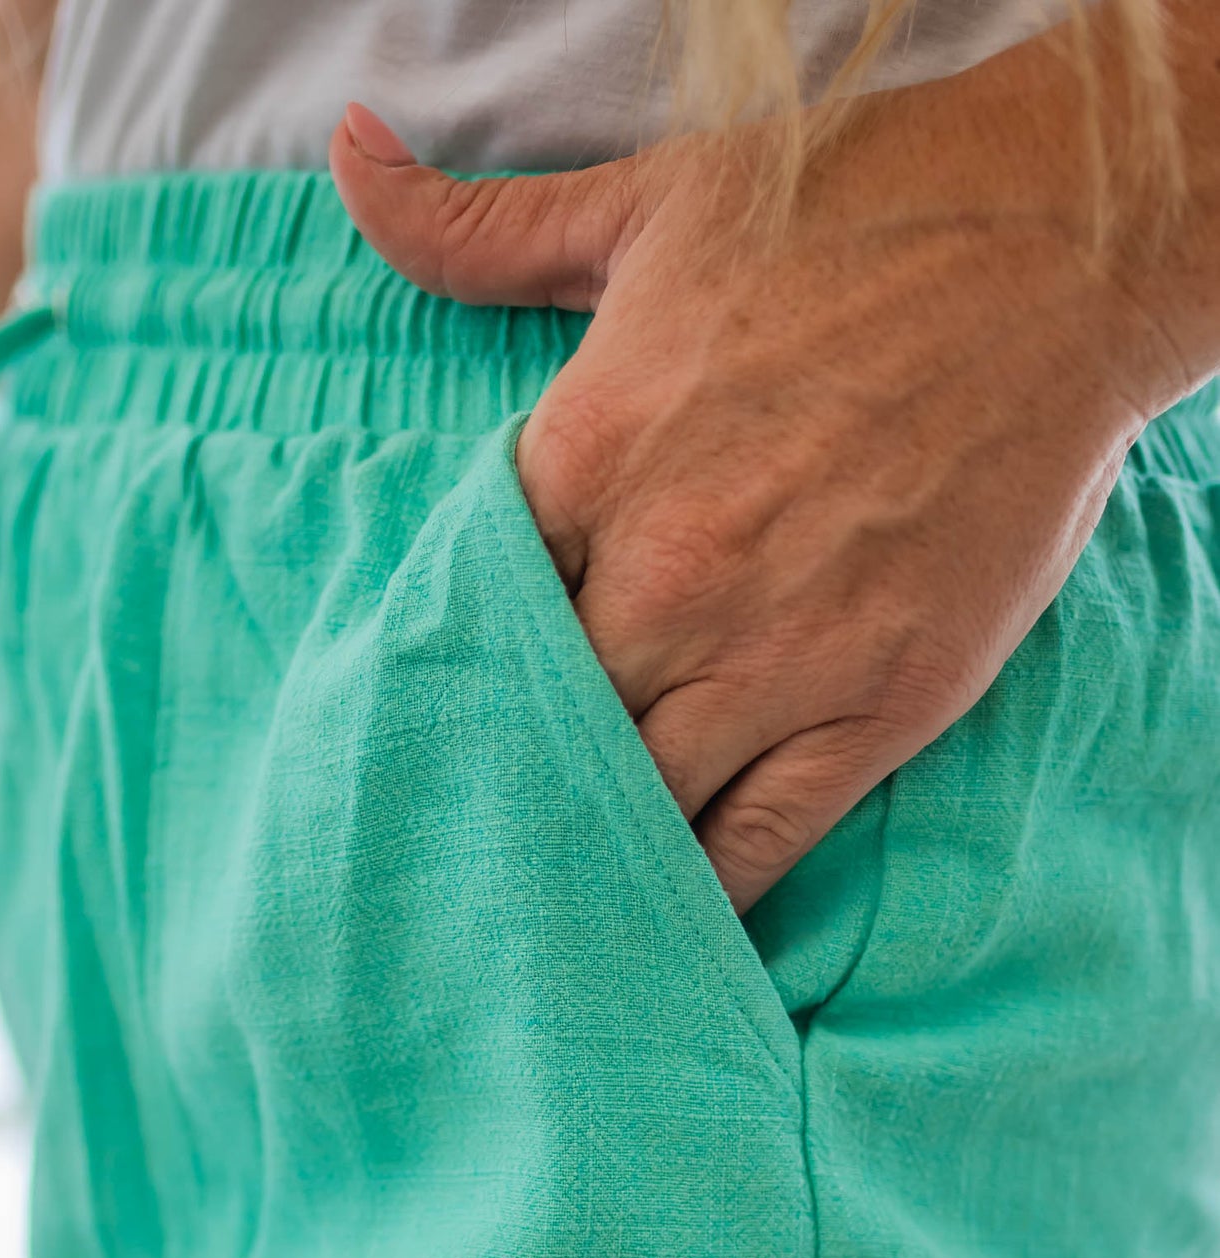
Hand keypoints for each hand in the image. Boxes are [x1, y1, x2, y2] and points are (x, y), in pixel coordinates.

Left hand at [330, 52, 1178, 910]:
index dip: (440, 673)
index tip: (413, 717)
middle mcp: (664, 577)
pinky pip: (757, 843)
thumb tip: (348, 165)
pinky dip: (701, 897)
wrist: (1066, 246)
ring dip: (585, 854)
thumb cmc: (856, 217)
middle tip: (452, 843)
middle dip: (498, 781)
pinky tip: (659, 934)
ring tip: (536, 910)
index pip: (468, 616)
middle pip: (537, 729)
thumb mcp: (647, 205)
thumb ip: (481, 230)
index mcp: (586, 458)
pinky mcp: (873, 711)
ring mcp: (773, 656)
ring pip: (635, 803)